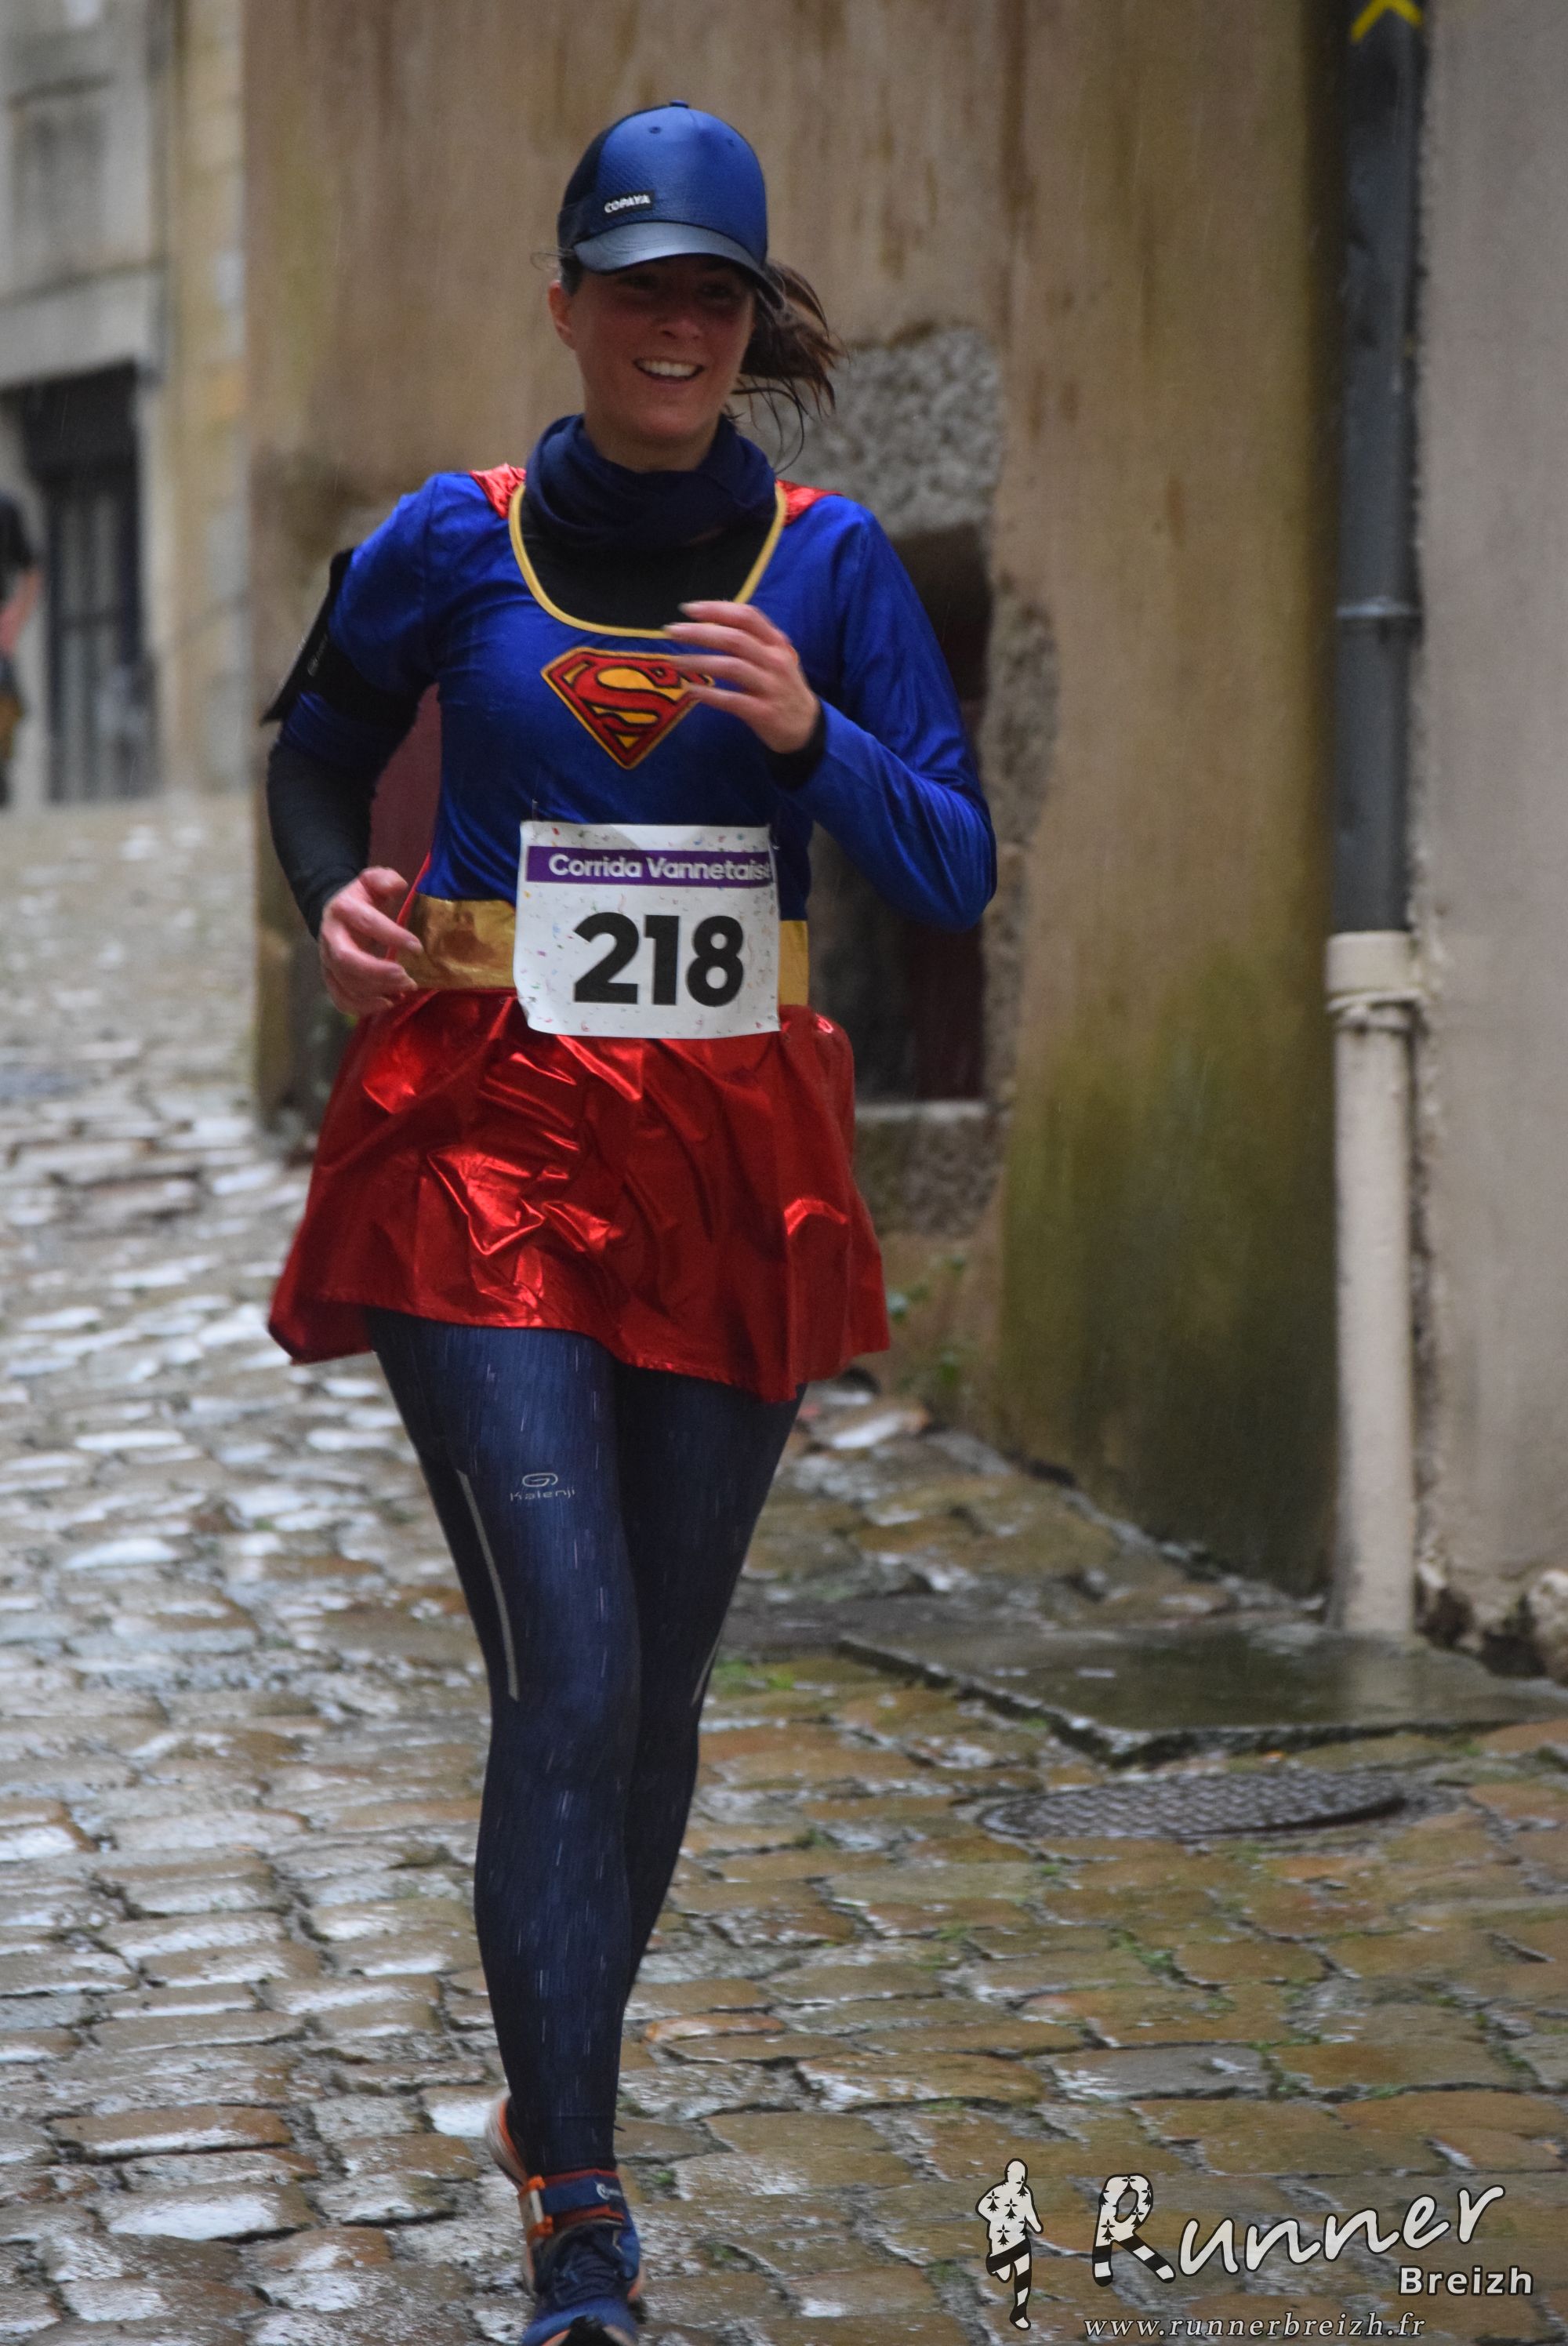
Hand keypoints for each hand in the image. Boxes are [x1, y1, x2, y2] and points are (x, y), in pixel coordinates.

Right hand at [318, 867, 421, 1016]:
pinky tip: (388, 1002)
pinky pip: (341, 999)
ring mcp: (327, 961)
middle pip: (348, 960)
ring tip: (405, 990)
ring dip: (377, 992)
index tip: (417, 947)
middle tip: (408, 978)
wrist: (334, 915)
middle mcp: (330, 937)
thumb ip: (384, 879)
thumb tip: (398, 885)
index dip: (391, 935)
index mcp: (343, 910)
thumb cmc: (362, 900)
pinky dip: (363, 1007)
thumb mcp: (372, 882)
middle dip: (378, 973)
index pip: (366, 922)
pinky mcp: (330, 979)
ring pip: (346, 983)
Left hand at [665, 601, 819, 752]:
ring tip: (675, 662)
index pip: (747, 616)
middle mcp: (775, 661)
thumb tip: (716, 612)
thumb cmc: (782, 687)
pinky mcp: (764, 713)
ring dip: (700, 662)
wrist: (806, 727)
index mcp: (776, 642)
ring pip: (732, 667)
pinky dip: (709, 695)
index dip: (717, 609)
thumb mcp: (775, 656)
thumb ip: (751, 637)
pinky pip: (732, 701)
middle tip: (672, 631)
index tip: (688, 608)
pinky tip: (691, 690)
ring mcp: (771, 687)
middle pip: (735, 638)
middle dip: (700, 632)